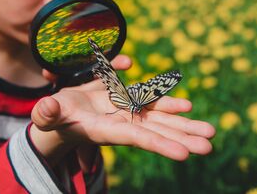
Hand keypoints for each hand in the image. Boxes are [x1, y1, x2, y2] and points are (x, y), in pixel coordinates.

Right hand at [30, 54, 215, 162]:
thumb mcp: (49, 115)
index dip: (159, 145)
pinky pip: (151, 101)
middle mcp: (123, 124)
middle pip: (158, 132)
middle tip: (209, 146)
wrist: (64, 114)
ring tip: (210, 131)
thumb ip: (49, 114)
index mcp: (107, 130)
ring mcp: (129, 113)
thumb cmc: (53, 118)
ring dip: (185, 124)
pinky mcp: (128, 101)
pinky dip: (169, 103)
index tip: (184, 155)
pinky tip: (187, 105)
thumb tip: (46, 111)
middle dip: (183, 138)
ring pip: (161, 119)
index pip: (137, 138)